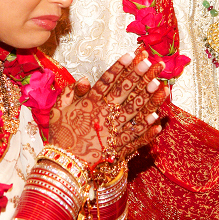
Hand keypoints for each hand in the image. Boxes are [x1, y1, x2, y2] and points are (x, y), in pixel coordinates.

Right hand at [49, 51, 167, 167]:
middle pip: (124, 91)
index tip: (131, 54)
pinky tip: (158, 119)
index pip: (107, 80)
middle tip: (151, 63)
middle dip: (138, 75)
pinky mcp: (118, 147)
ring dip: (147, 97)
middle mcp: (102, 114)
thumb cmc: (60, 136)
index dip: (120, 67)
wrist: (63, 165)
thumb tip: (84, 79)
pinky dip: (147, 128)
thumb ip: (69, 92)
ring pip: (133, 111)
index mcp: (89, 103)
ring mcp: (112, 130)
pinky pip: (135, 136)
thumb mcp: (57, 110)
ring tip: (160, 84)